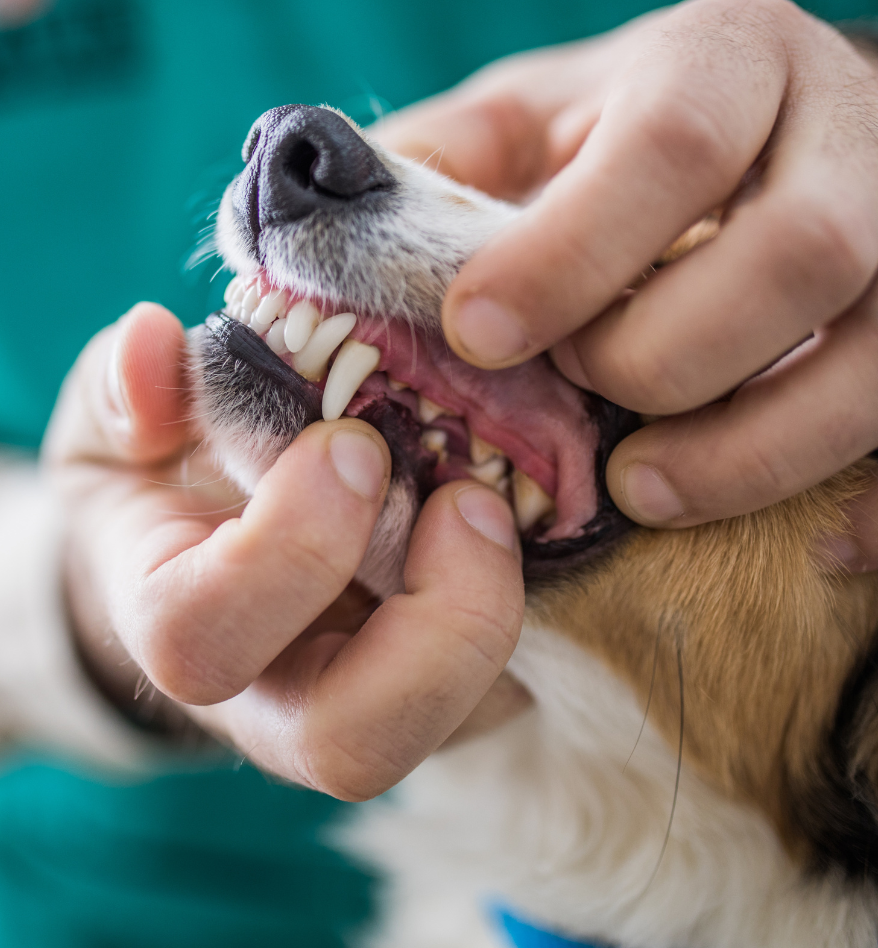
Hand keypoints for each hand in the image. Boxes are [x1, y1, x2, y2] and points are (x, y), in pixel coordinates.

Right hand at [45, 303, 524, 799]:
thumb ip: (125, 390)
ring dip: (498, 612)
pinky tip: (534, 516)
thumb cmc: (168, 484)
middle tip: (467, 500)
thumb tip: (151, 342)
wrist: (214, 555)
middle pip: (353, 746)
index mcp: (181, 625)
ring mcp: (372, 703)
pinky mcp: (451, 689)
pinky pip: (513, 684)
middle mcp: (279, 697)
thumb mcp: (125, 426)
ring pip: (456, 728)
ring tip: (500, 504)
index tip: (353, 445)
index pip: (204, 638)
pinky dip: (543, 605)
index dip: (289, 548)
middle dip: (431, 622)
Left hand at [375, 0, 877, 569]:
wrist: (793, 131)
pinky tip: (826, 545)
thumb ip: (440, 169)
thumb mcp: (532, 123)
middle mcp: (867, 125)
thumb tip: (321, 236)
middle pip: (804, 256)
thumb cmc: (639, 144)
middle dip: (673, 362)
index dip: (573, 252)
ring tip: (655, 493)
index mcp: (736, 57)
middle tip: (586, 413)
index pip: (676, 144)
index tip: (477, 334)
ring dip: (771, 450)